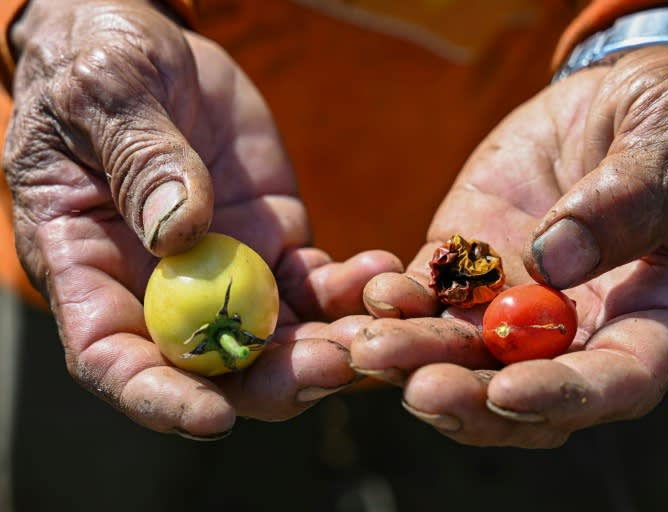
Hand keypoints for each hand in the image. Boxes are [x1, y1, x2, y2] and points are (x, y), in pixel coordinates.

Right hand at [3, 0, 400, 437]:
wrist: (157, 52)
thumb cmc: (102, 66)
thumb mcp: (106, 96)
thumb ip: (140, 161)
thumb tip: (180, 232)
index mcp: (92, 269)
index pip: (115, 359)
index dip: (160, 396)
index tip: (213, 416)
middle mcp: (163, 289)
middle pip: (217, 366)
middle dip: (279, 379)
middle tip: (338, 366)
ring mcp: (227, 272)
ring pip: (281, 338)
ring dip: (334, 344)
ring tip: (384, 325)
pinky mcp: (277, 246)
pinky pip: (320, 286)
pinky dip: (354, 288)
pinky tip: (385, 271)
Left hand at [352, 46, 667, 446]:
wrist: (620, 95)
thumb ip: (633, 196)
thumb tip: (554, 259)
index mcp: (665, 311)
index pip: (620, 378)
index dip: (565, 396)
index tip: (508, 392)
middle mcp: (589, 324)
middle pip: (529, 387)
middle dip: (472, 398)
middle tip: (419, 391)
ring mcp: (524, 298)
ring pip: (468, 352)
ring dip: (419, 359)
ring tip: (370, 349)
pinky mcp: (476, 264)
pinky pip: (433, 296)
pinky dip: (401, 304)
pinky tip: (372, 297)